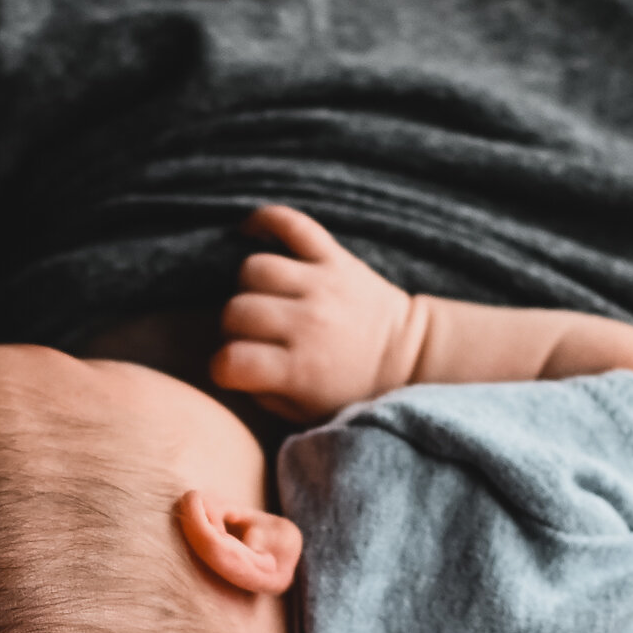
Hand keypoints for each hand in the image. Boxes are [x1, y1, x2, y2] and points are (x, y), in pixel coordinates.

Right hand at [210, 204, 418, 422]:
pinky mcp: (334, 257)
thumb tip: (226, 362)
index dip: (223, 366)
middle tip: (251, 336)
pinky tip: (251, 230)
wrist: (408, 355)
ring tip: (264, 300)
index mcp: (299, 369)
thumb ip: (260, 391)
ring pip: (255, 269)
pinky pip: (292, 224)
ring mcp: (322, 285)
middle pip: (236, 311)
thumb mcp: (303, 412)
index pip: (231, 360)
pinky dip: (266, 220)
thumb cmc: (349, 389)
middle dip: (233, 327)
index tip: (235, 367)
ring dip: (250, 287)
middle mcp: (309, 323)